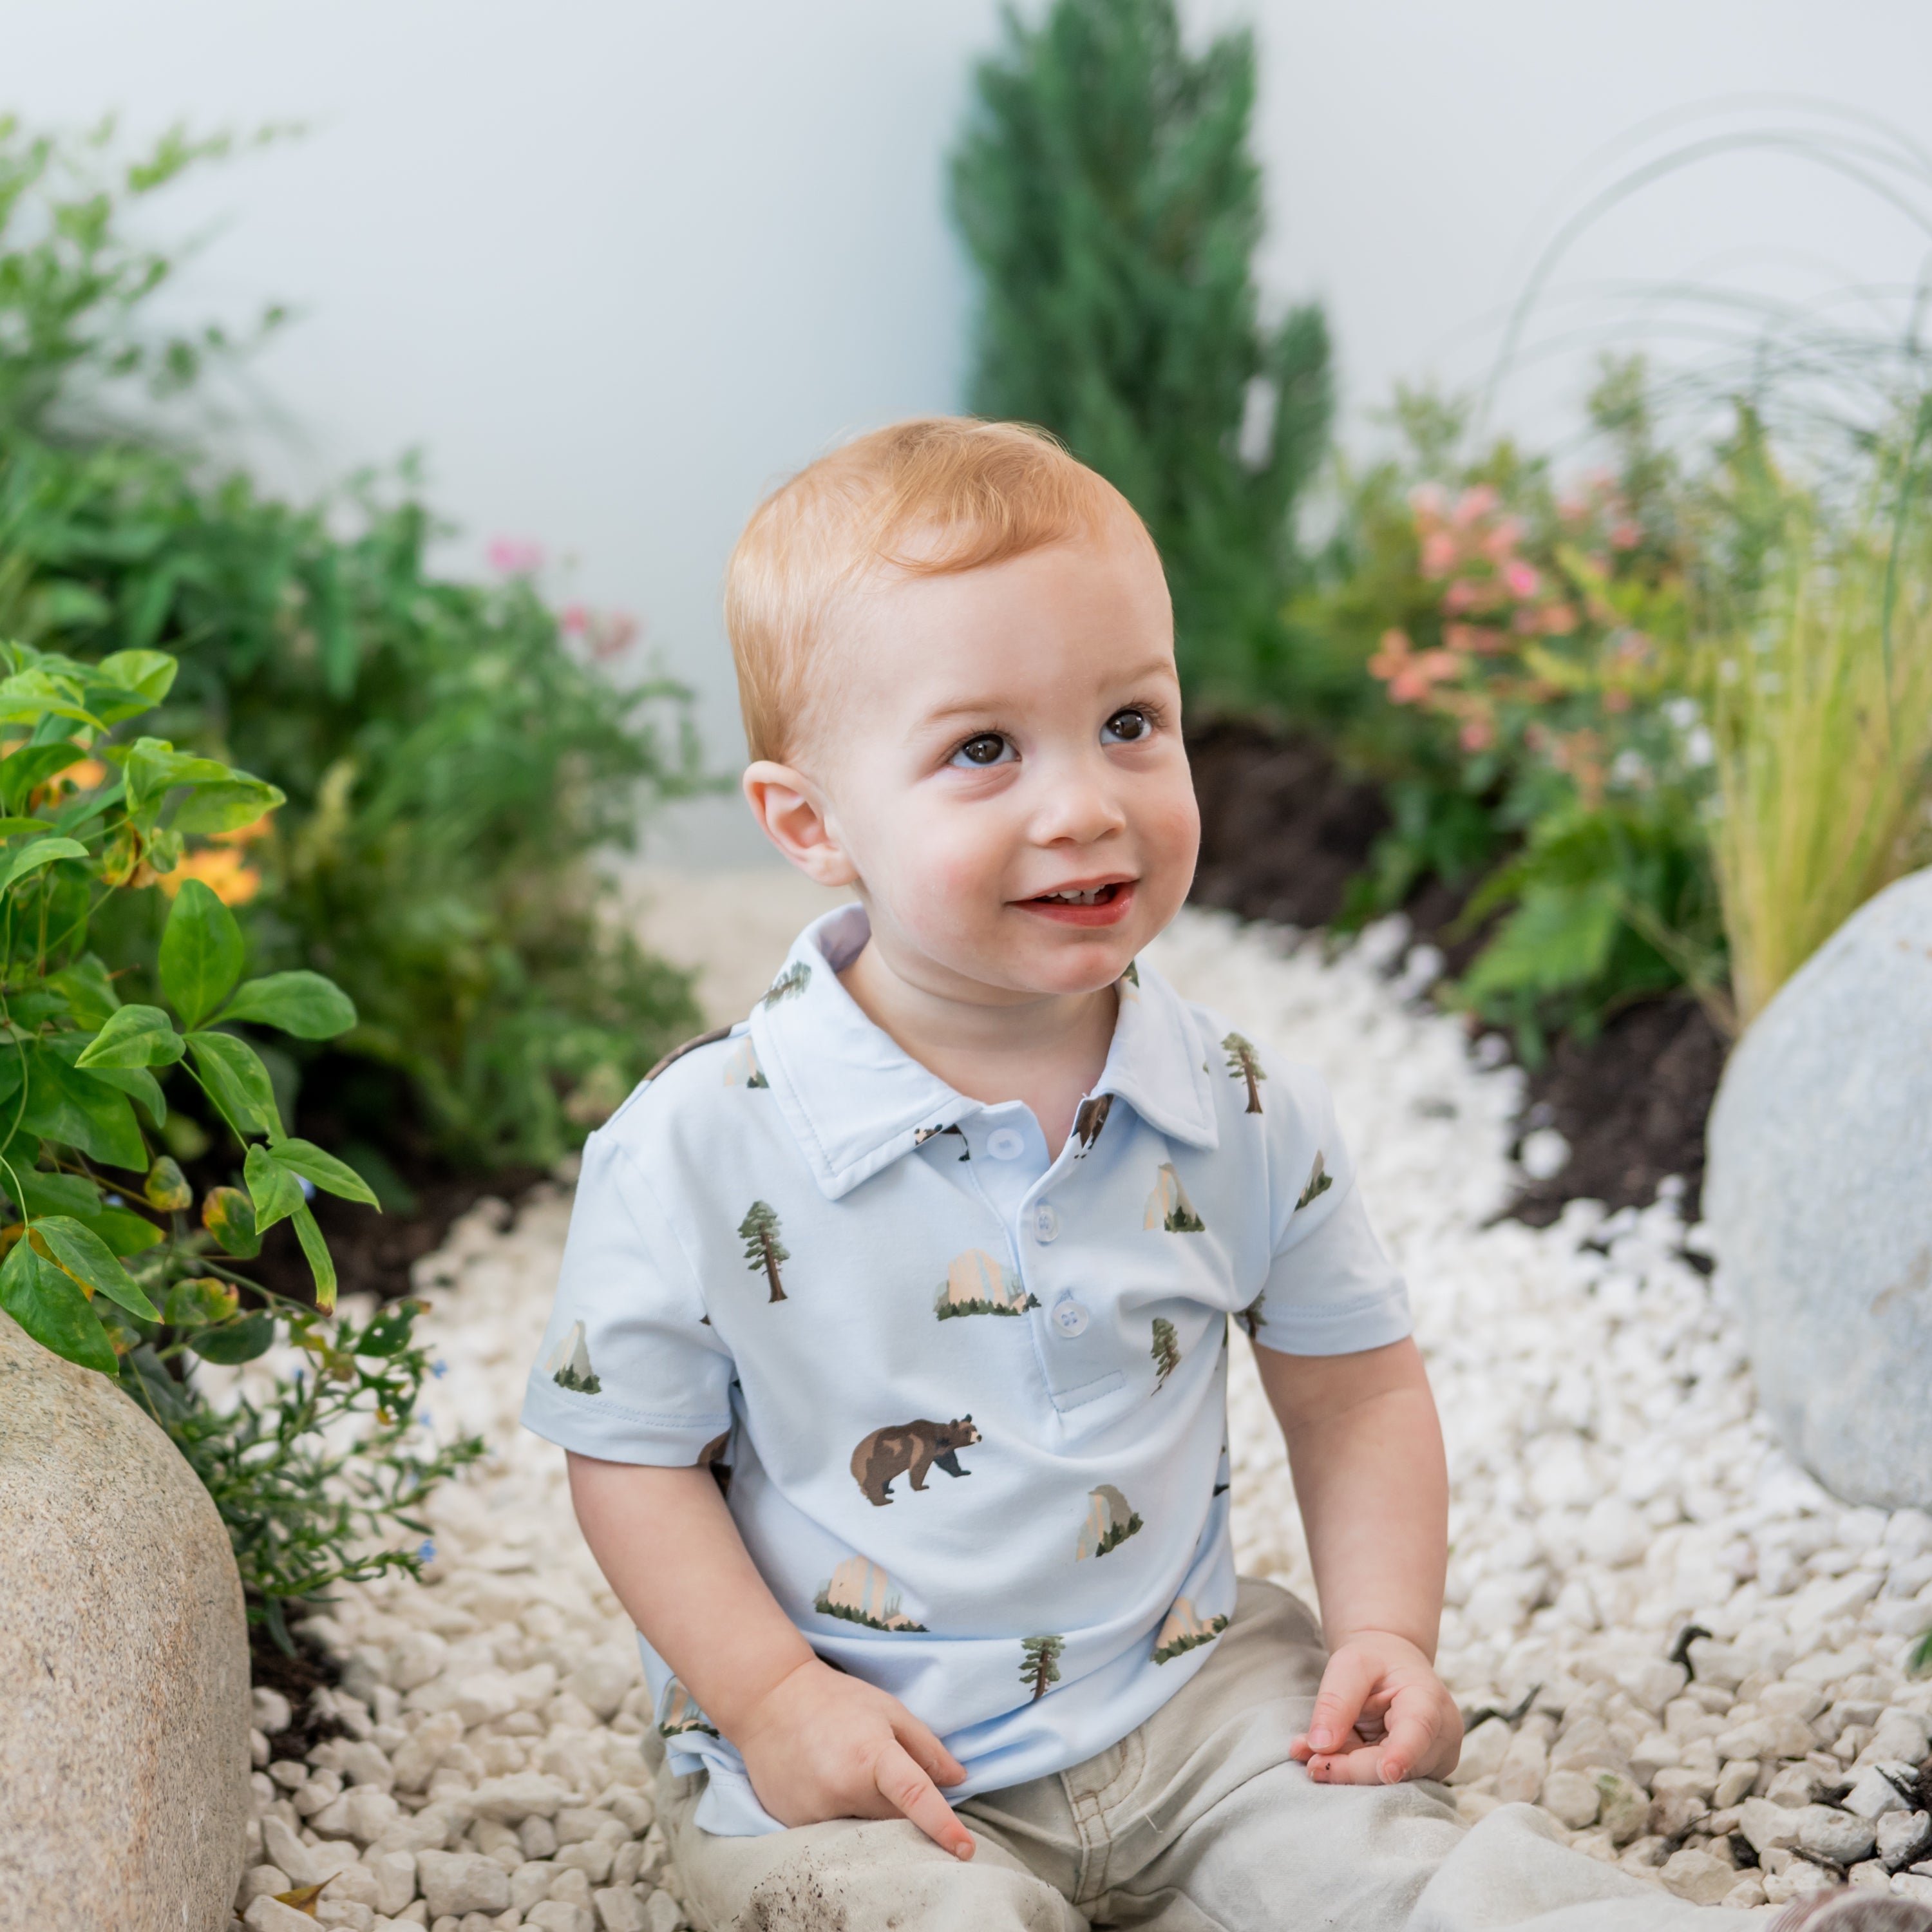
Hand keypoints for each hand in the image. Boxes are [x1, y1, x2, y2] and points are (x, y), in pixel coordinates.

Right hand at [730, 1654, 974, 1858]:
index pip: (916, 1797)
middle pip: (893, 1820)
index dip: (943, 1825)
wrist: (769, 1699)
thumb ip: (926, 1747)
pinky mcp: (795, 1824)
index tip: (966, 1848)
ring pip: (863, 1830)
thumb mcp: (888, 1709)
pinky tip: (824, 1780)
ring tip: (846, 1769)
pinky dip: (840, 1815)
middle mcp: (843, 1789)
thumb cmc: (835, 1700)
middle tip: (882, 1772)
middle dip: (901, 1807)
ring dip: (868, 1810)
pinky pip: (833, 1831)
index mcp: (872, 1755)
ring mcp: (816, 1812)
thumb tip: (959, 1779)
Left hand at [1290, 1629, 1461, 1784]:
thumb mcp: (1350, 1666)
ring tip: (1310, 1753)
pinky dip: (1351, 1771)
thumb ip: (1335, 1702)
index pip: (1419, 1730)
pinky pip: (1381, 1784)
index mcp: (1429, 1701)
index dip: (1403, 1753)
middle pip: (1396, 1766)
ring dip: (1345, 1770)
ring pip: (1386, 1782)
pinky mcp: (1419, 1777)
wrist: (1392, 1670)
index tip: (1388, 1772)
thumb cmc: (1374, 1663)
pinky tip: (1328, 1758)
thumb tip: (1320, 1746)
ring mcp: (1433, 1763)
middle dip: (1349, 1767)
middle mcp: (1440, 1739)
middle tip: (1309, 1761)